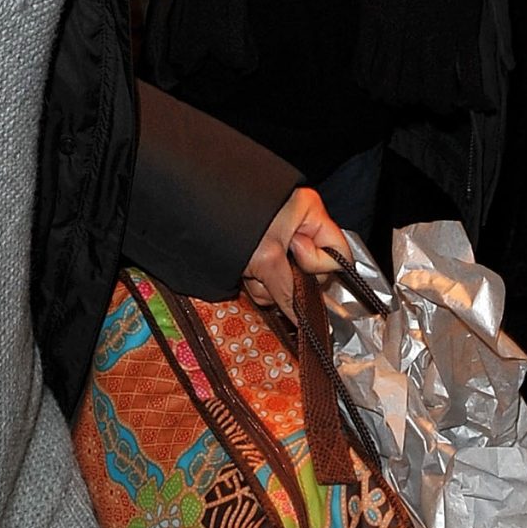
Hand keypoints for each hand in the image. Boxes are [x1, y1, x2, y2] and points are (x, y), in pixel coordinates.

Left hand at [244, 184, 347, 319]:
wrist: (188, 209)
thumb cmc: (231, 220)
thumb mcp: (266, 256)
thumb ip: (289, 288)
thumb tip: (303, 318)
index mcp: (309, 213)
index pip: (338, 252)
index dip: (323, 269)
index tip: (304, 274)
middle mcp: (297, 226)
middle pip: (312, 271)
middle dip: (290, 281)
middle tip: (269, 271)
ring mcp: (276, 242)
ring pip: (287, 280)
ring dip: (268, 285)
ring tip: (251, 272)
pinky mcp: (259, 254)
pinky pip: (268, 279)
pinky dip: (256, 283)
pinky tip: (244, 275)